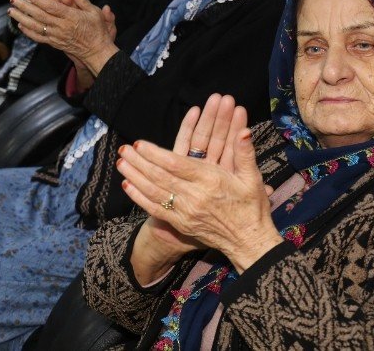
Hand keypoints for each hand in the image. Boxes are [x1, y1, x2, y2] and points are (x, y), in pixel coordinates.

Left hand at [8, 0, 117, 74]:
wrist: (96, 51)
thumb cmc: (97, 31)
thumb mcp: (94, 12)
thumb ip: (83, 1)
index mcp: (71, 17)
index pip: (50, 7)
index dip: (38, 0)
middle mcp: (61, 27)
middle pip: (39, 15)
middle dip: (24, 7)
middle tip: (13, 0)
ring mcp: (56, 36)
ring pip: (36, 26)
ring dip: (21, 18)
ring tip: (11, 11)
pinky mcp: (54, 43)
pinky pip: (39, 37)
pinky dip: (28, 31)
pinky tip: (20, 25)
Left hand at [118, 97, 281, 273]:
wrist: (249, 241)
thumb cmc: (251, 206)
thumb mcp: (252, 178)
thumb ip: (244, 153)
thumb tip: (243, 131)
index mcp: (210, 181)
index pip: (175, 165)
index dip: (155, 153)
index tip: (140, 143)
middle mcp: (194, 197)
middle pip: (159, 177)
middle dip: (139, 162)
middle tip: (123, 149)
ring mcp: (185, 213)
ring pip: (153, 192)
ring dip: (135, 176)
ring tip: (121, 163)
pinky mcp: (181, 224)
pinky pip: (156, 210)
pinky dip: (139, 198)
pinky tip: (128, 186)